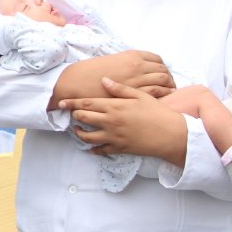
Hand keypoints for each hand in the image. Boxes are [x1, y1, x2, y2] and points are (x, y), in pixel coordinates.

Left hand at [60, 77, 187, 165]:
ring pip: (88, 137)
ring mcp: (114, 137)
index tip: (61, 102)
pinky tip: (90, 148)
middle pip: (83, 118)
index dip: (71, 103)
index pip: (86, 103)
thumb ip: (120, 88)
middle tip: (71, 113)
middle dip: (74, 115)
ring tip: (77, 130)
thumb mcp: (140, 95)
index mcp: (114, 106)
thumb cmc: (157, 112)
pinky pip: (101, 151)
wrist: (170, 134)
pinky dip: (93, 149)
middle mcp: (110, 122)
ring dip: (79, 133)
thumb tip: (104, 80)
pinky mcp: (119, 149)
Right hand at [84, 50, 175, 96]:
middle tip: (170, 84)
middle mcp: (138, 66)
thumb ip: (127, 63)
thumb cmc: (93, 72)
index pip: (157, 59)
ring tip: (170, 91)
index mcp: (132, 56)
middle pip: (163, 70)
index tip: (164, 72)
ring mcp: (138, 79)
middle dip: (169, 77)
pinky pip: (157, 92)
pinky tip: (165, 97)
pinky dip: (164, 94)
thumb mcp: (112, 60)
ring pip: (163, 80)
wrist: (80, 82)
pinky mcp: (135, 93)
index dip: (163, 66)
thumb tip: (136, 68)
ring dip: (170, 86)